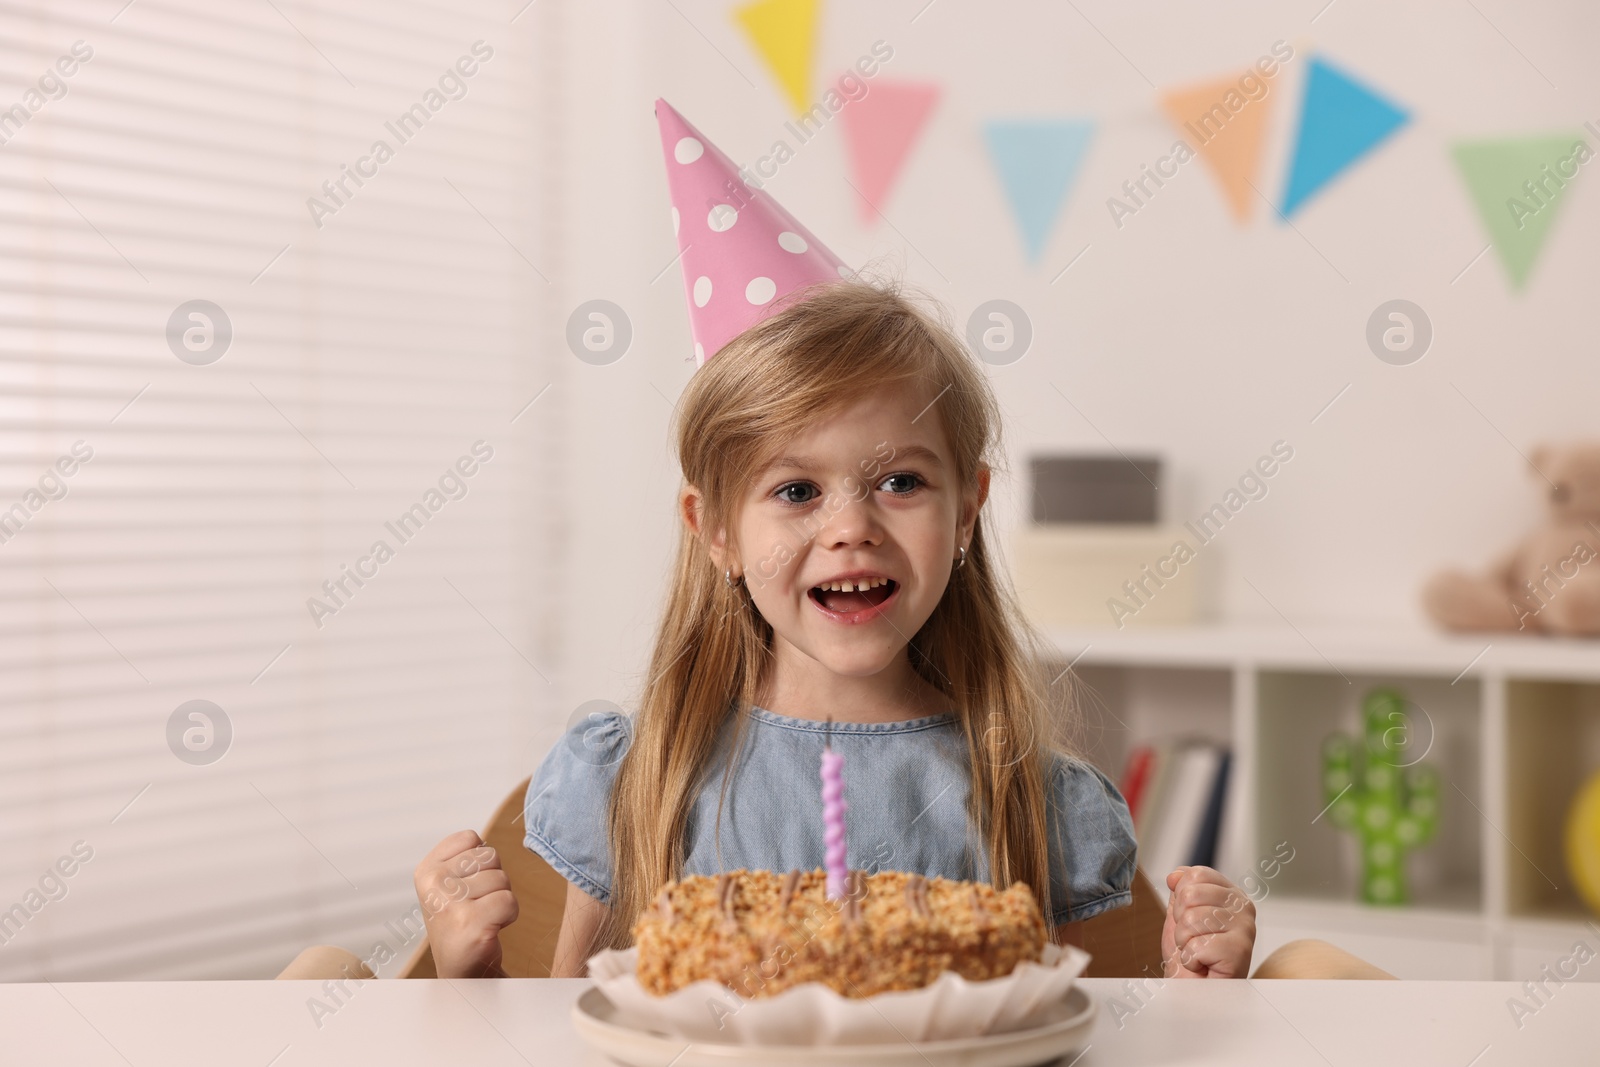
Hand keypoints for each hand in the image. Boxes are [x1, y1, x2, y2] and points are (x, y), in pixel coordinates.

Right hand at [413, 830, 518, 977]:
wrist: (462, 970)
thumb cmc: (461, 922)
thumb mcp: (448, 883)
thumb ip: (462, 856)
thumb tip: (484, 842)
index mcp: (426, 870)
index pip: (471, 838)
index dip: (479, 862)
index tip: (466, 887)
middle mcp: (432, 884)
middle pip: (490, 856)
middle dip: (493, 880)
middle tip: (477, 905)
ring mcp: (450, 903)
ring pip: (502, 878)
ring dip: (500, 899)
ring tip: (482, 917)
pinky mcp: (471, 923)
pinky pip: (509, 901)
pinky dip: (508, 915)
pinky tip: (490, 928)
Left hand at [1160, 865, 1255, 978]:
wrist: (1197, 992)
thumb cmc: (1193, 956)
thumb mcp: (1181, 915)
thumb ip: (1181, 889)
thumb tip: (1176, 875)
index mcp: (1232, 894)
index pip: (1196, 874)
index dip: (1181, 898)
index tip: (1191, 920)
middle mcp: (1244, 907)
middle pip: (1190, 894)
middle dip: (1181, 922)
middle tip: (1195, 940)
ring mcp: (1245, 928)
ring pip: (1190, 919)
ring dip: (1184, 942)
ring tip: (1199, 953)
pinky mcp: (1240, 951)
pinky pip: (1196, 945)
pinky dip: (1191, 960)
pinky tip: (1205, 966)